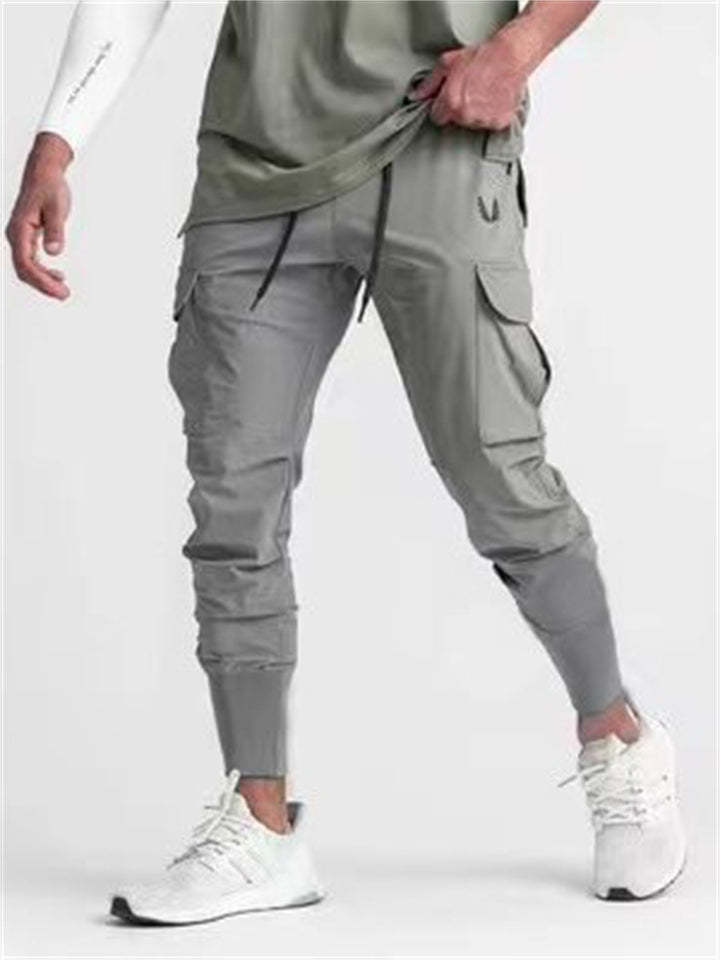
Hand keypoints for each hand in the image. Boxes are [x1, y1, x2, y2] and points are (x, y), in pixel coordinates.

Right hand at [6, 132, 72, 299]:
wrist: (44, 172)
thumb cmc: (50, 187)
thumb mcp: (57, 207)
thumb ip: (56, 229)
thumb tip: (54, 252)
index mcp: (19, 229)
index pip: (25, 263)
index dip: (41, 280)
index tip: (60, 290)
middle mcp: (16, 236)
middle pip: (24, 270)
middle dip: (43, 285)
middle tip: (65, 295)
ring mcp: (20, 238)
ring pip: (27, 268)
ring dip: (44, 281)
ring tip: (64, 291)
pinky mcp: (27, 237)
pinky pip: (31, 261)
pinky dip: (43, 272)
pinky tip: (58, 276)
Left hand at [410, 34, 529, 130]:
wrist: (511, 55)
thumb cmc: (481, 56)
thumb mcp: (448, 62)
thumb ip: (430, 83)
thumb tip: (416, 96)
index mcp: (451, 103)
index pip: (437, 118)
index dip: (442, 106)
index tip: (449, 98)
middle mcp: (466, 115)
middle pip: (456, 121)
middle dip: (460, 108)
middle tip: (470, 90)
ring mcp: (484, 121)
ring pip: (473, 123)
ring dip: (476, 112)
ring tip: (484, 92)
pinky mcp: (499, 123)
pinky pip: (490, 124)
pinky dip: (492, 114)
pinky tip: (494, 99)